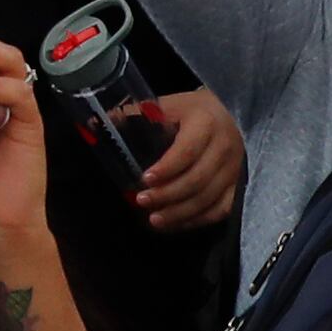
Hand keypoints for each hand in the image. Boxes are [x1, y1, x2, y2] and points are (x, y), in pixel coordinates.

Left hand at [133, 86, 244, 231]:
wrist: (228, 113)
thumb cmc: (190, 111)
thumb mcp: (166, 106)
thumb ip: (134, 116)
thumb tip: (93, 124)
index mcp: (205, 122)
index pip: (187, 150)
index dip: (166, 168)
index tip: (144, 180)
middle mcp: (225, 146)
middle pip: (197, 179)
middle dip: (167, 195)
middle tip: (141, 201)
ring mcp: (235, 168)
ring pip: (208, 199)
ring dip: (179, 213)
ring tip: (154, 220)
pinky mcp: (238, 184)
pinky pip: (220, 210)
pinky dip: (196, 220)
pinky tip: (175, 224)